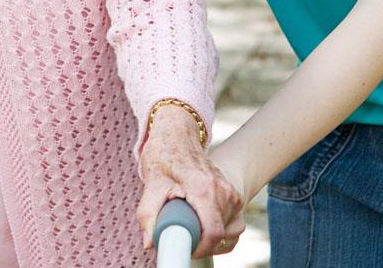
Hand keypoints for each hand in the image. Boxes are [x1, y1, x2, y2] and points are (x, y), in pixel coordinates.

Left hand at [136, 105, 244, 257]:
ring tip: (189, 223)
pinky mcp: (234, 196)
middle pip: (220, 235)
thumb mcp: (152, 183)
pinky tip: (202, 222)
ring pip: (229, 232)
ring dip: (209, 236)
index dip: (199, 248)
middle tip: (180, 234)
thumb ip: (148, 214)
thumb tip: (149, 243)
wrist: (178, 134)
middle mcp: (224, 191)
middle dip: (200, 242)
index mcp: (204, 188)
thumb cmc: (164, 155)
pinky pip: (234, 225)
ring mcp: (232, 193)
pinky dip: (219, 230)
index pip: (213, 232)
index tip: (184, 249)